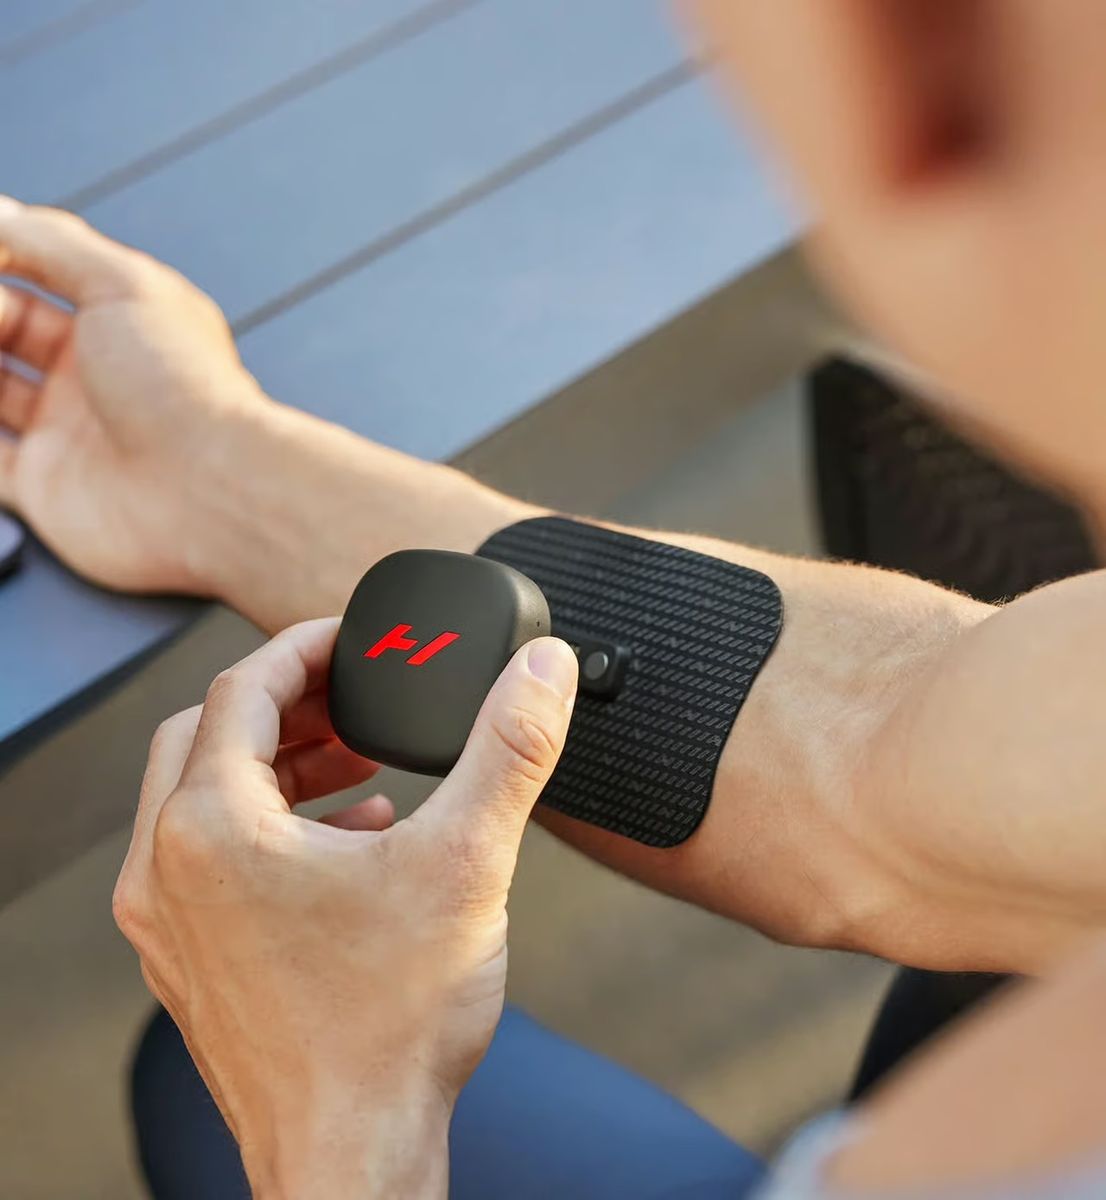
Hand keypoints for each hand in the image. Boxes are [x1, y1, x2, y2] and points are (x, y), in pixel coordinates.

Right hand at [0, 195, 268, 592]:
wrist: (210, 490)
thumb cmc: (188, 392)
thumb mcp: (124, 286)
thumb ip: (55, 243)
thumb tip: (1, 212)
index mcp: (124, 322)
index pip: (43, 272)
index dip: (1, 252)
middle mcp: (95, 376)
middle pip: (8, 326)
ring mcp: (68, 432)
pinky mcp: (45, 487)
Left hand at [113, 619, 577, 1198]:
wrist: (353, 1160)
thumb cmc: (389, 1030)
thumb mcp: (466, 863)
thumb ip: (509, 750)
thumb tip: (544, 671)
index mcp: (211, 828)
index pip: (239, 688)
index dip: (303, 647)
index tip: (352, 639)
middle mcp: (167, 871)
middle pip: (210, 736)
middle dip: (288, 704)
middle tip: (353, 697)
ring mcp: (170, 926)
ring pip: (203, 799)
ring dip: (280, 766)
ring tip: (360, 766)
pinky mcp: (191, 965)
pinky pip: (212, 861)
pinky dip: (272, 828)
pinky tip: (351, 843)